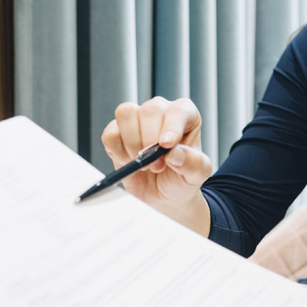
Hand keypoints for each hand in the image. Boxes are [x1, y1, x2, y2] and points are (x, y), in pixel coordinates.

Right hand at [101, 97, 212, 231]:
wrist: (164, 196)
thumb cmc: (182, 178)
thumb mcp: (197, 175)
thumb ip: (193, 163)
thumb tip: (175, 152)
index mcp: (186, 116)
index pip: (179, 110)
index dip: (171, 126)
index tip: (166, 145)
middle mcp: (161, 112)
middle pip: (150, 110)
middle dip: (151, 141)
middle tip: (158, 165)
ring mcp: (137, 120)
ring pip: (126, 114)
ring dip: (133, 143)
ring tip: (144, 164)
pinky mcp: (116, 133)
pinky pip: (110, 133)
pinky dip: (117, 151)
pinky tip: (129, 162)